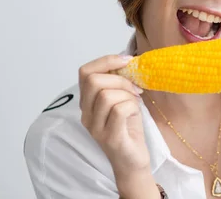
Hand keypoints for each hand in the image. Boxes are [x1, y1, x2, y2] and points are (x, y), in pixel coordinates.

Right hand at [78, 55, 150, 180]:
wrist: (133, 162)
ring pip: (106, 94)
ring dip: (127, 93)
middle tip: (134, 89)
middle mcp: (86, 115)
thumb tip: (128, 60)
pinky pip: (119, 110)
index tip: (127, 61)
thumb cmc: (129, 129)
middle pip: (93, 80)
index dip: (106, 60)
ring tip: (135, 102)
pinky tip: (135, 113)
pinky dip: (132, 106)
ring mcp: (96, 127)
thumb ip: (119, 82)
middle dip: (120, 78)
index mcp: (87, 103)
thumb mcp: (124, 99)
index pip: (85, 72)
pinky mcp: (110, 137)